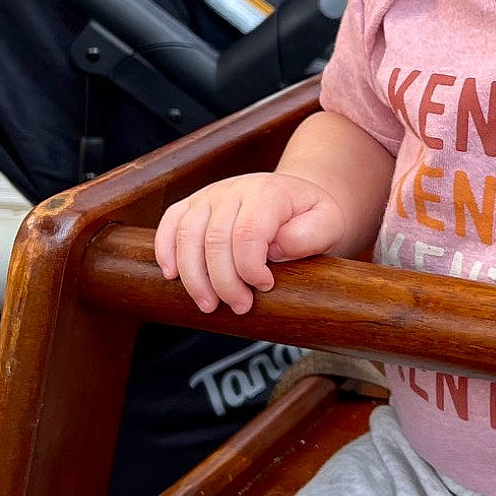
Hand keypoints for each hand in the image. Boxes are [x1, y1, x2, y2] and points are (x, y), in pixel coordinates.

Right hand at [154, 172, 344, 315]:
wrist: (297, 198)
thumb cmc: (311, 216)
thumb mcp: (329, 224)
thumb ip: (310, 234)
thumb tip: (277, 247)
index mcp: (268, 192)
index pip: (248, 233)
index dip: (251, 268)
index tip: (266, 286)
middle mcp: (234, 189)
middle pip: (214, 240)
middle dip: (224, 282)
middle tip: (239, 306)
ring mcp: (209, 196)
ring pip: (187, 236)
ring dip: (194, 277)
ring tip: (208, 304)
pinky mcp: (193, 205)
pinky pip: (170, 224)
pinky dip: (166, 251)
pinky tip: (173, 276)